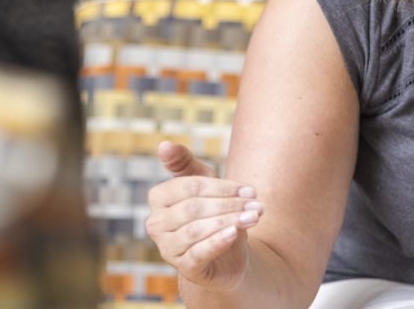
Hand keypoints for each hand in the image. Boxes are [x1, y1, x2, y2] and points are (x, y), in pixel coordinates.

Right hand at [145, 140, 263, 293]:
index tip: (250, 189)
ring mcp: (167, 247)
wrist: (228, 253)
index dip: (221, 187)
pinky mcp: (183, 268)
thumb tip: (164, 144)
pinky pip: (199, 253)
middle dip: (229, 205)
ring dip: (229, 221)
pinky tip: (235, 234)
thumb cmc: (212, 211)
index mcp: (158, 198)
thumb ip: (184, 162)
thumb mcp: (203, 183)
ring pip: (196, 230)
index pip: (189, 188)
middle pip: (193, 209)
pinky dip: (218, 242)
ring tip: (253, 217)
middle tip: (257, 204)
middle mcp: (156, 223)